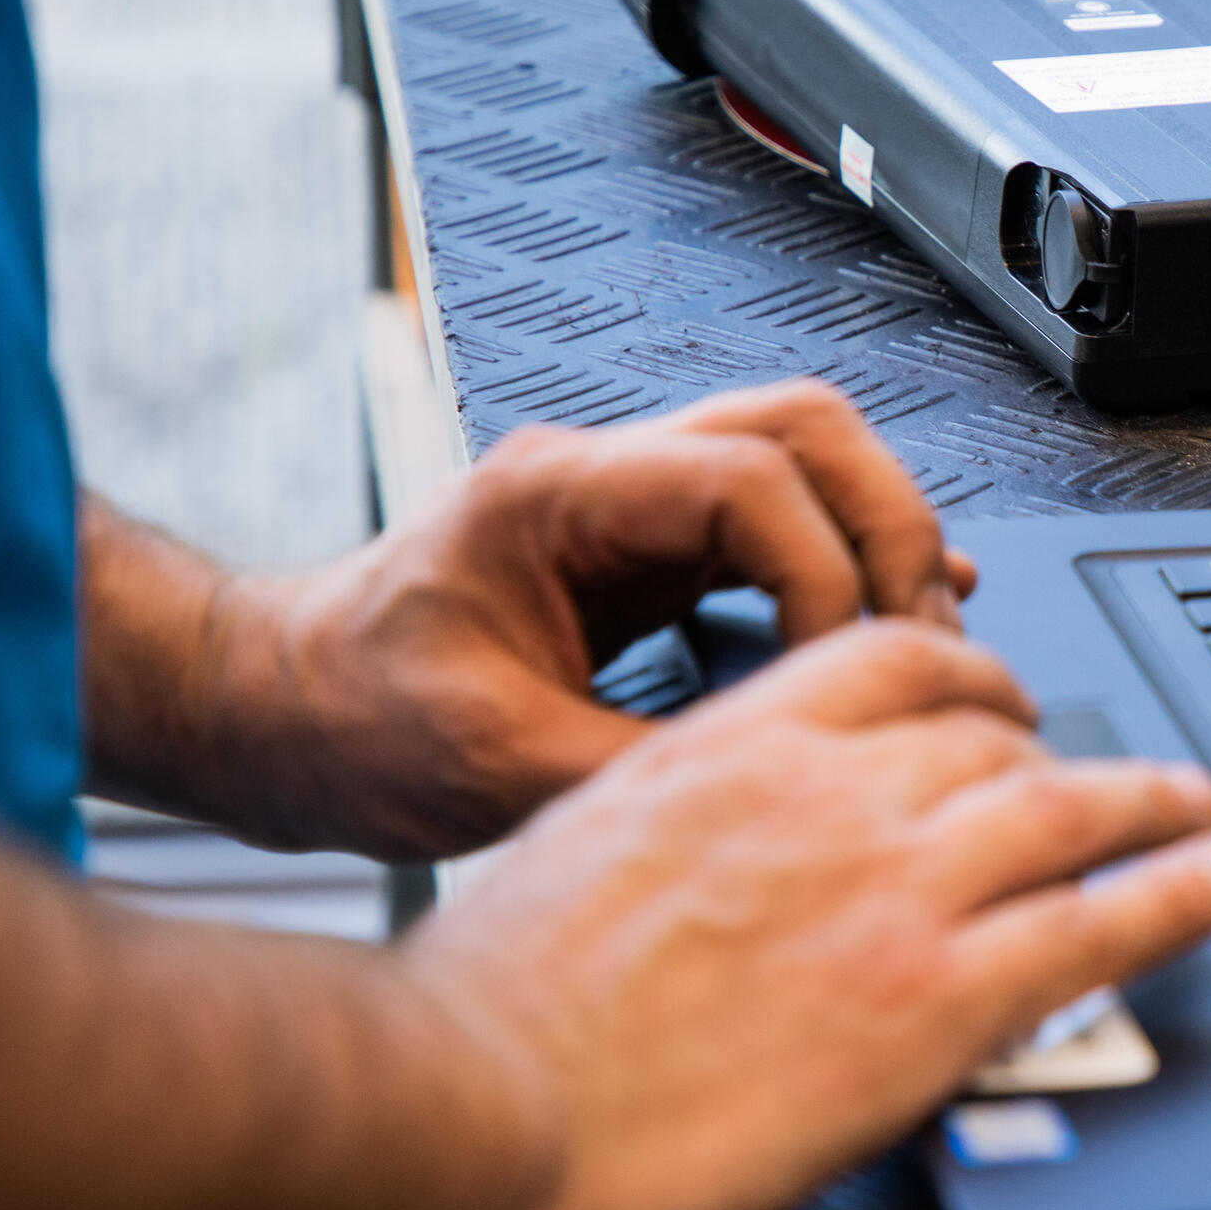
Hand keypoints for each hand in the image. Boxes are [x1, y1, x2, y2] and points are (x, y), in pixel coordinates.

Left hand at [111, 379, 973, 858]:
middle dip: (890, 525)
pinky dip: (855, 559)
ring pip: (811, 457)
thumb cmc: (351, 720)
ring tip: (921, 642)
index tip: (847, 668)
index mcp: (557, 491)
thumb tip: (782, 781)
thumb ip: (643, 768)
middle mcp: (606, 473)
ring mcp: (636, 503)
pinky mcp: (655, 551)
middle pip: (806, 427)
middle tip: (927, 636)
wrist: (283, 712)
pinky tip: (904, 615)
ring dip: (883, 538)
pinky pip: (787, 520)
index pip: (752, 475)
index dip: (829, 570)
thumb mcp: (493, 765)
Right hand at [403, 619, 1210, 1209]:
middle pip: (990, 735)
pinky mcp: (935, 999)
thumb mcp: (580, 852)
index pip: (895, 662)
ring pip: (1064, 810)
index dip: (970, 676)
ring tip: (1195, 805)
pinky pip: (1099, 924)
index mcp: (732, 746)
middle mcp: (828, 793)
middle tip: (1090, 774)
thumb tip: (718, 853)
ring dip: (1148, 800)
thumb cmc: (492, 1008)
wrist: (476, 1104)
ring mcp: (893, 890)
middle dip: (1051, 750)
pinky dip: (1181, 892)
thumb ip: (676, 826)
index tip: (995, 697)